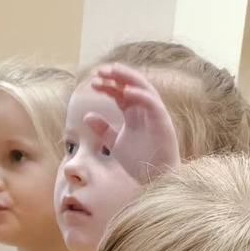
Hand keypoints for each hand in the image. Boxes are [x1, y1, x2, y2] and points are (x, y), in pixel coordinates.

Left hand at [85, 64, 180, 182]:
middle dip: (116, 75)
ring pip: (143, 87)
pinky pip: (152, 102)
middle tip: (100, 71)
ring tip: (113, 71)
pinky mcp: (162, 120)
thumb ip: (103, 130)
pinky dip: (140, 95)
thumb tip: (87, 116)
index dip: (107, 85)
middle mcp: (143, 109)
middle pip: (130, 84)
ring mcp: (154, 113)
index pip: (120, 92)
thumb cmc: (139, 162)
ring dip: (128, 77)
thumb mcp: (115, 144)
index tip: (93, 82)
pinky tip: (126, 91)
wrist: (154, 179)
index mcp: (133, 112)